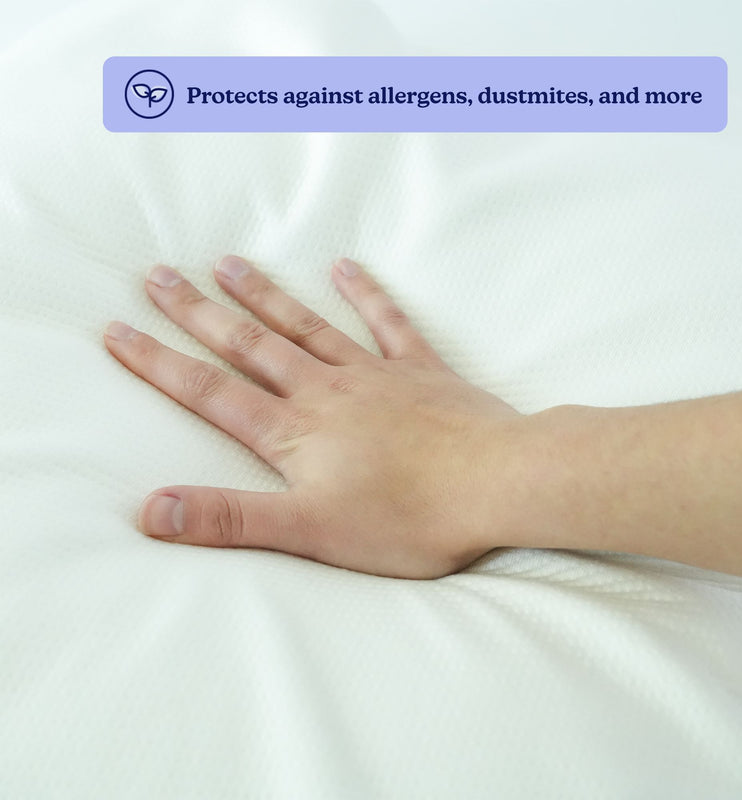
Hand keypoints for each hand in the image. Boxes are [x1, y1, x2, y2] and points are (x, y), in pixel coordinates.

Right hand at [103, 256, 542, 578]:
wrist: (496, 484)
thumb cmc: (407, 517)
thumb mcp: (309, 532)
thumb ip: (230, 519)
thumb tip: (151, 510)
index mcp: (295, 431)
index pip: (211, 392)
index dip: (160, 363)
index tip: (119, 330)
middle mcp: (326, 391)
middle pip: (250, 345)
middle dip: (199, 313)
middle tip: (158, 275)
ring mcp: (375, 374)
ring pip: (307, 325)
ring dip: (265, 295)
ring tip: (227, 263)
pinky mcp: (421, 370)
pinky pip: (388, 322)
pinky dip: (366, 294)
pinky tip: (346, 267)